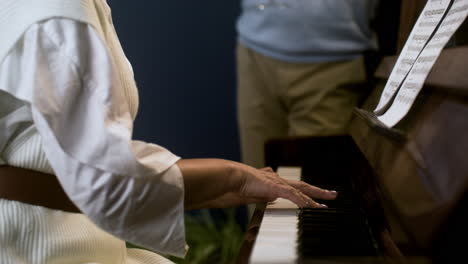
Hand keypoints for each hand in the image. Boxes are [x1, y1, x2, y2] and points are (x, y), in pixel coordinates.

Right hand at [177, 159, 336, 209]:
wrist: (226, 178)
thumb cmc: (231, 186)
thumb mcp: (248, 194)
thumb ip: (260, 195)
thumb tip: (268, 199)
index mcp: (267, 181)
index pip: (288, 186)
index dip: (298, 190)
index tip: (306, 194)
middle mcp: (275, 180)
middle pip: (300, 185)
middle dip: (316, 189)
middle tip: (331, 193)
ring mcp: (276, 183)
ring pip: (302, 190)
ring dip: (316, 195)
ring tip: (329, 199)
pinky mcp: (275, 187)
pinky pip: (294, 196)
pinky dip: (305, 202)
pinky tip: (315, 206)